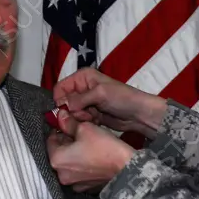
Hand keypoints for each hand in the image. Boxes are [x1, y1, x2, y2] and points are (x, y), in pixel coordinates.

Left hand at [47, 110, 135, 191]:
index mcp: (56, 160)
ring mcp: (74, 183)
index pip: (50, 140)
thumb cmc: (105, 148)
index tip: (68, 124)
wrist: (126, 167)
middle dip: (67, 141)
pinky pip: (79, 172)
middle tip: (80, 132)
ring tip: (88, 144)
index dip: (59, 129)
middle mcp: (61, 175)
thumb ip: (69, 123)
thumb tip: (61, 116)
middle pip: (59, 153)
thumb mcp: (85, 128)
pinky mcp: (86, 187)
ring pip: (69, 162)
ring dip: (75, 153)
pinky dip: (83, 164)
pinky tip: (93, 156)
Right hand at [52, 67, 166, 137]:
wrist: (138, 113)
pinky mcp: (90, 114)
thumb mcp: (100, 94)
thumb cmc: (122, 97)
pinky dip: (85, 122)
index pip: (60, 88)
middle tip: (86, 113)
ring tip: (94, 116)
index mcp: (82, 77)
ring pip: (70, 113)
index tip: (67, 110)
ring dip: (80, 117)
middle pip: (64, 102)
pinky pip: (79, 120)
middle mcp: (81, 88)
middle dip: (72, 110)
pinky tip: (96, 120)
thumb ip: (79, 99)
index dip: (60, 100)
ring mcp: (85, 102)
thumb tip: (62, 107)